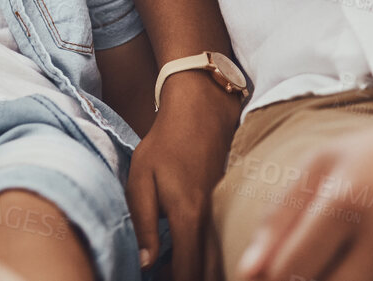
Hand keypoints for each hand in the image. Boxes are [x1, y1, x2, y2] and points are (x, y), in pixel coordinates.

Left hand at [128, 71, 242, 280]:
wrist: (202, 109)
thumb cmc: (165, 143)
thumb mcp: (141, 180)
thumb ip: (143, 224)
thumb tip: (146, 264)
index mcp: (189, 216)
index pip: (188, 271)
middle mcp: (213, 219)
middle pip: (209, 271)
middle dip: (193, 278)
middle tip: (167, 276)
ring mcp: (227, 212)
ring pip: (221, 258)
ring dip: (204, 268)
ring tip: (177, 264)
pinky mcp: (231, 205)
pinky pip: (224, 241)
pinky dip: (212, 254)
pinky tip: (192, 249)